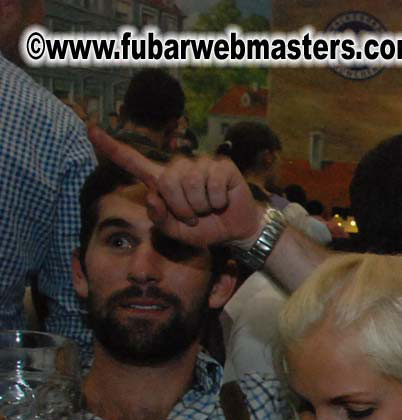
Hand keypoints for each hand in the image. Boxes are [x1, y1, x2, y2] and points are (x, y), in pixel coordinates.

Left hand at [88, 124, 266, 247]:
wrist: (235, 231)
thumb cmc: (203, 229)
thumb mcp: (175, 232)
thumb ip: (159, 219)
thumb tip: (152, 197)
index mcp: (161, 180)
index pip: (131, 160)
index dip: (110, 146)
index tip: (89, 128)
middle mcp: (178, 167)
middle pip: (166, 182)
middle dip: (181, 208)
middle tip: (193, 217)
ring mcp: (200, 164)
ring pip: (189, 184)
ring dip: (199, 207)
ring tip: (207, 210)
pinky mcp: (221, 166)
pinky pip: (212, 184)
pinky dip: (216, 202)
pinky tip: (221, 202)